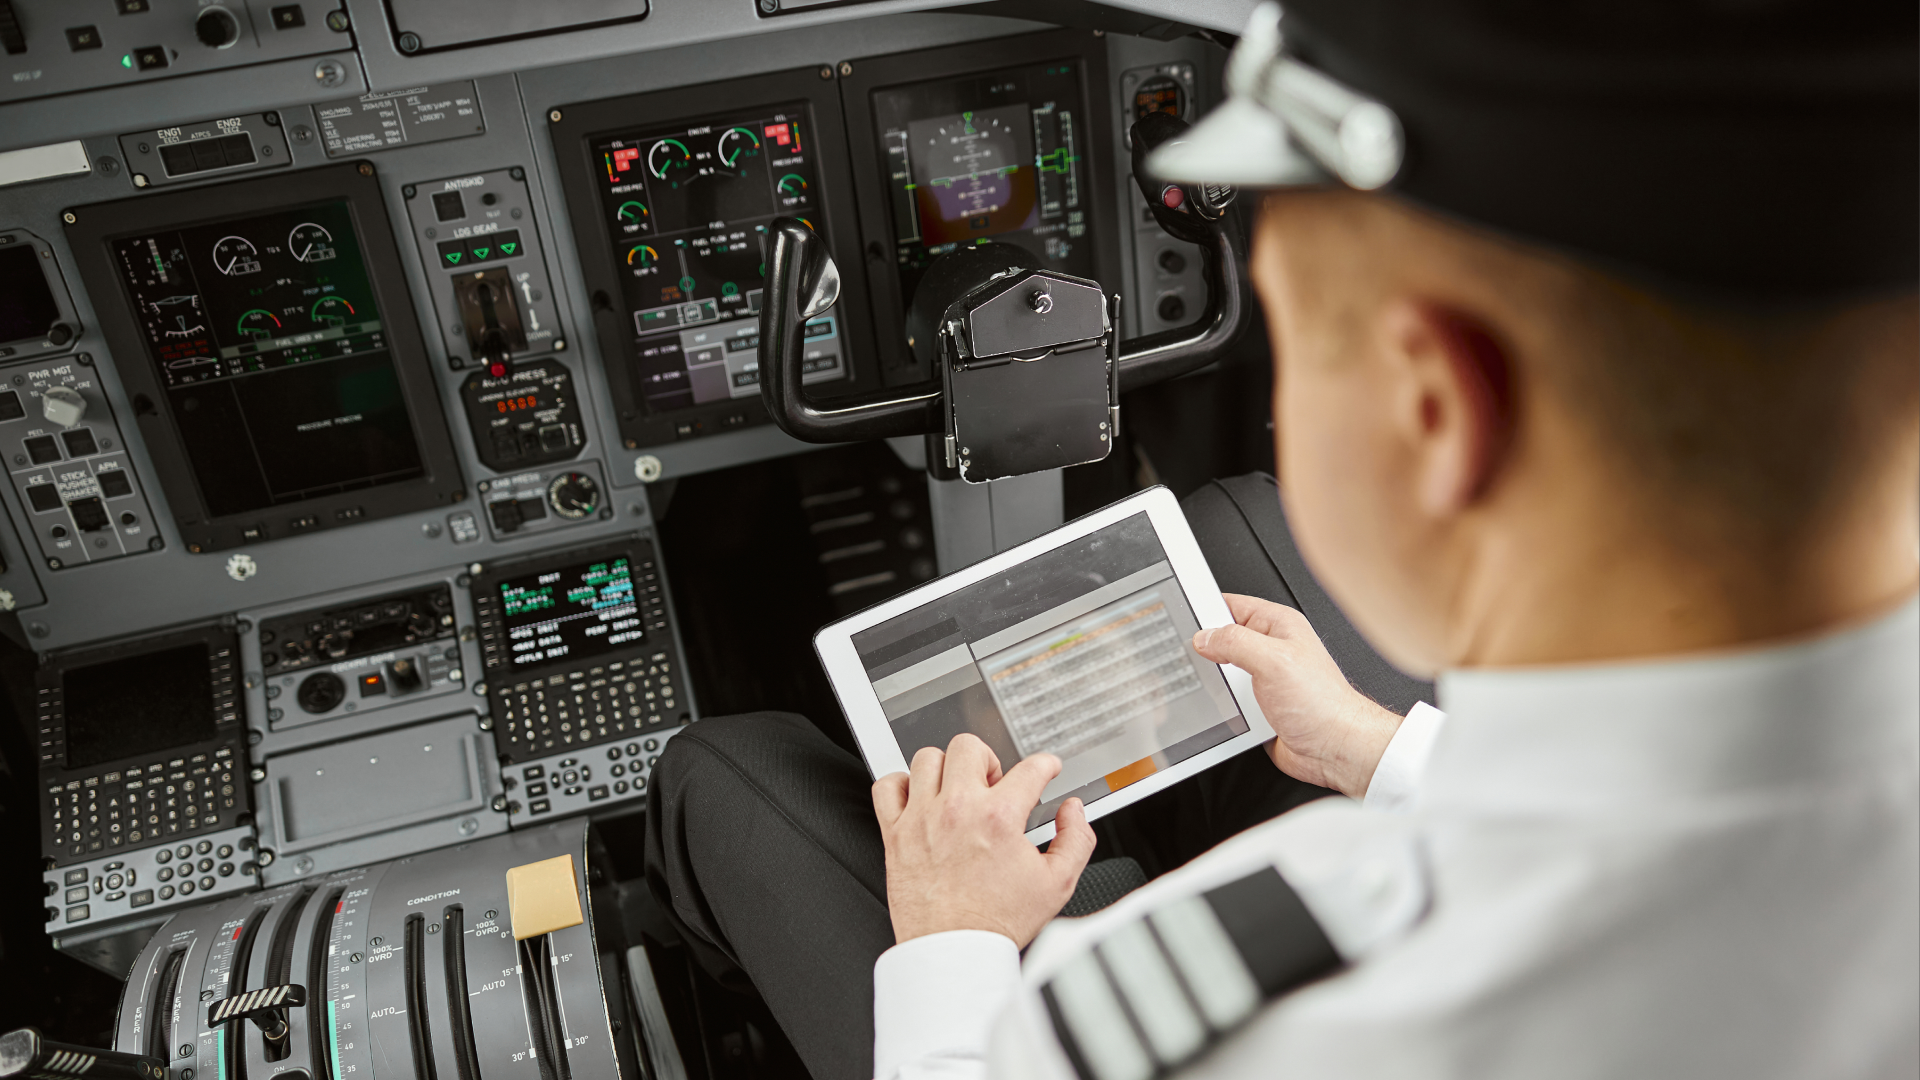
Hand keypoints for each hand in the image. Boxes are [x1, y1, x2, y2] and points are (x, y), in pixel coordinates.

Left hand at [872, 734, 1096, 946]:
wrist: (955, 952)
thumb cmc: (998, 923)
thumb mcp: (1058, 884)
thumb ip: (1075, 840)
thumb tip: (1073, 812)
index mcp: (999, 818)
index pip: (1029, 768)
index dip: (1044, 764)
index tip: (1044, 769)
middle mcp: (958, 810)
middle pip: (969, 747)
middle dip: (988, 760)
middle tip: (993, 783)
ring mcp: (921, 819)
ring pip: (926, 759)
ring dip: (945, 769)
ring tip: (955, 789)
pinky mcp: (895, 834)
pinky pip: (887, 786)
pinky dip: (900, 785)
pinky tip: (918, 800)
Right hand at [1192, 594, 1404, 798]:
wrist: (1336, 749)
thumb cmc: (1322, 704)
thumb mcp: (1274, 661)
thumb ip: (1235, 642)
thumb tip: (1205, 637)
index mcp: (1277, 625)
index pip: (1230, 605)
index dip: (1205, 610)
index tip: (1182, 620)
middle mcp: (1270, 648)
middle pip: (1221, 639)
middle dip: (1204, 650)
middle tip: (1190, 658)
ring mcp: (1264, 677)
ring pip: (1221, 672)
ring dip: (1213, 682)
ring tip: (1210, 687)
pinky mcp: (1259, 705)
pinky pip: (1228, 699)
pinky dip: (1221, 705)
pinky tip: (1221, 709)